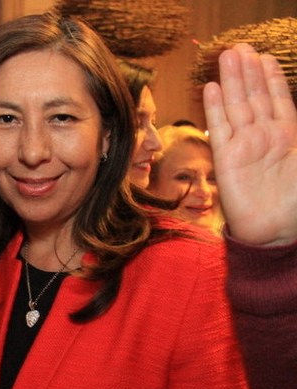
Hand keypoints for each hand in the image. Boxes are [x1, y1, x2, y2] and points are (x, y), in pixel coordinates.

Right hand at [203, 43, 296, 245]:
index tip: (263, 56)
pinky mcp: (226, 158)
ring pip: (236, 106)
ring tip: (227, 56)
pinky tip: (212, 89)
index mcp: (288, 135)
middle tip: (239, 47)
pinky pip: (219, 128)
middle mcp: (264, 136)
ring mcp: (244, 145)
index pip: (277, 99)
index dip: (270, 78)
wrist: (276, 231)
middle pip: (253, 97)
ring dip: (231, 80)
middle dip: (247, 71)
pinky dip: (215, 108)